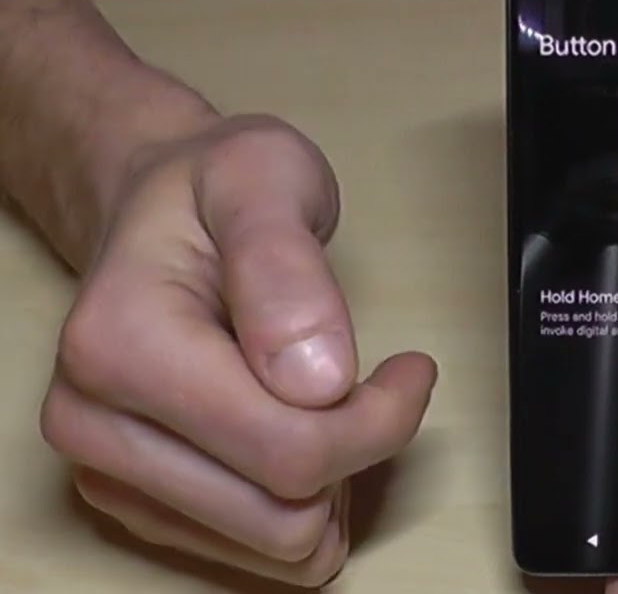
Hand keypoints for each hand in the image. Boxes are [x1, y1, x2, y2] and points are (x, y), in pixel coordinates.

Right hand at [39, 111, 436, 586]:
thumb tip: (317, 380)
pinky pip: (248, 553)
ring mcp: (104, 470)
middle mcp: (91, 422)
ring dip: (332, 490)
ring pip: (270, 546)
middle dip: (358, 455)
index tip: (412, 369)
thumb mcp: (265, 178)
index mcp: (119, 344)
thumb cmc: (213, 187)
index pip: (287, 449)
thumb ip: (287, 269)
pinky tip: (302, 438)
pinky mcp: (128, 499)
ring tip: (334, 408)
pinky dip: (300, 509)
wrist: (153, 208)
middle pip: (281, 514)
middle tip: (380, 387)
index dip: (381, 421)